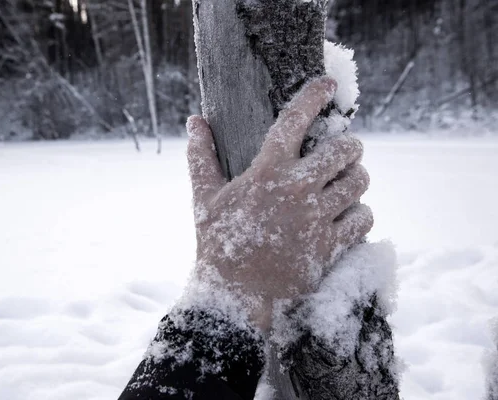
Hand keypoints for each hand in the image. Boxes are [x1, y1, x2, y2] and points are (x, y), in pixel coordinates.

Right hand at [186, 77, 372, 330]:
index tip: (326, 84)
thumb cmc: (217, 243)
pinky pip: (363, 218)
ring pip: (359, 183)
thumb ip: (201, 156)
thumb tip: (195, 120)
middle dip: (350, 147)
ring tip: (347, 182)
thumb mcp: (204, 198)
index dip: (313, 96)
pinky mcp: (329, 247)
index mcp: (265, 173)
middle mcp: (295, 191)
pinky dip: (359, 213)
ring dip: (357, 179)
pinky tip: (346, 216)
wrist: (233, 295)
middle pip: (345, 150)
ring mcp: (315, 220)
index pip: (293, 121)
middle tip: (345, 152)